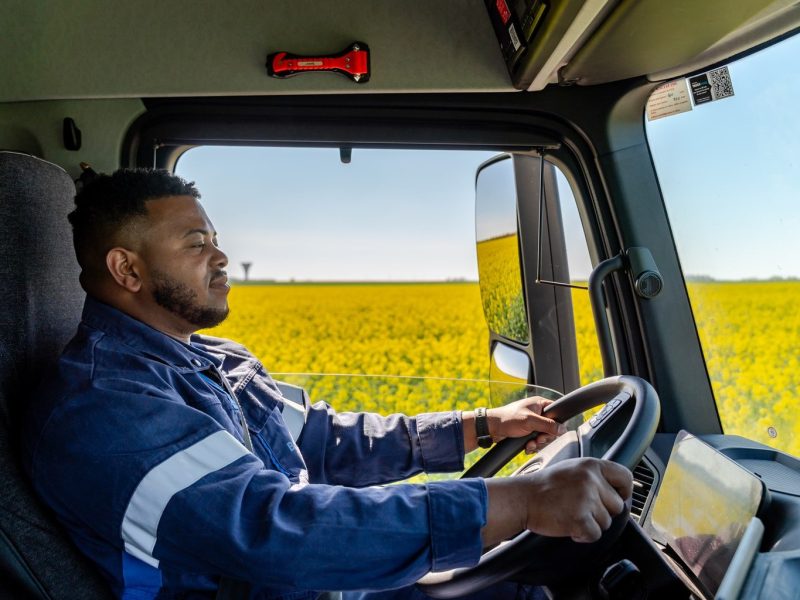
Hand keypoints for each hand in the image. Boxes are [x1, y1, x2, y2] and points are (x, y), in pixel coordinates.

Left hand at [463, 396, 566, 453]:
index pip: (557, 413)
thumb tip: (562, 429)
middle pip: (552, 428)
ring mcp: (532, 423)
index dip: (556, 424)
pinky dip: (532, 445)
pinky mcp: (528, 432)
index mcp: (539, 404)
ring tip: (530, 443)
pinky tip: (526, 446)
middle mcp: (537, 413)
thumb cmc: (507, 419)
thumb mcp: (530, 421)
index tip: (550, 432)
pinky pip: (537, 441)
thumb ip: (547, 425)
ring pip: (544, 436)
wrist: (492, 428)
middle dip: (545, 437)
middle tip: (537, 439)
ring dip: (538, 443)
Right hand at [482, 458, 632, 545]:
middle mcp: (591, 480)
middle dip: (602, 512)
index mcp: (591, 465)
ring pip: (606, 522)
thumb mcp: (572, 468)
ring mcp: (586, 499)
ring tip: (571, 514)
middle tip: (581, 508)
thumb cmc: (544, 485)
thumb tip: (617, 488)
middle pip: (617, 506)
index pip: (625, 477)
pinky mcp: (580, 518)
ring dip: (591, 524)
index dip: (624, 491)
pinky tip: (570, 525)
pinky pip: (595, 535)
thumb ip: (594, 475)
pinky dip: (583, 535)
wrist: (522, 498)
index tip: (618, 497)